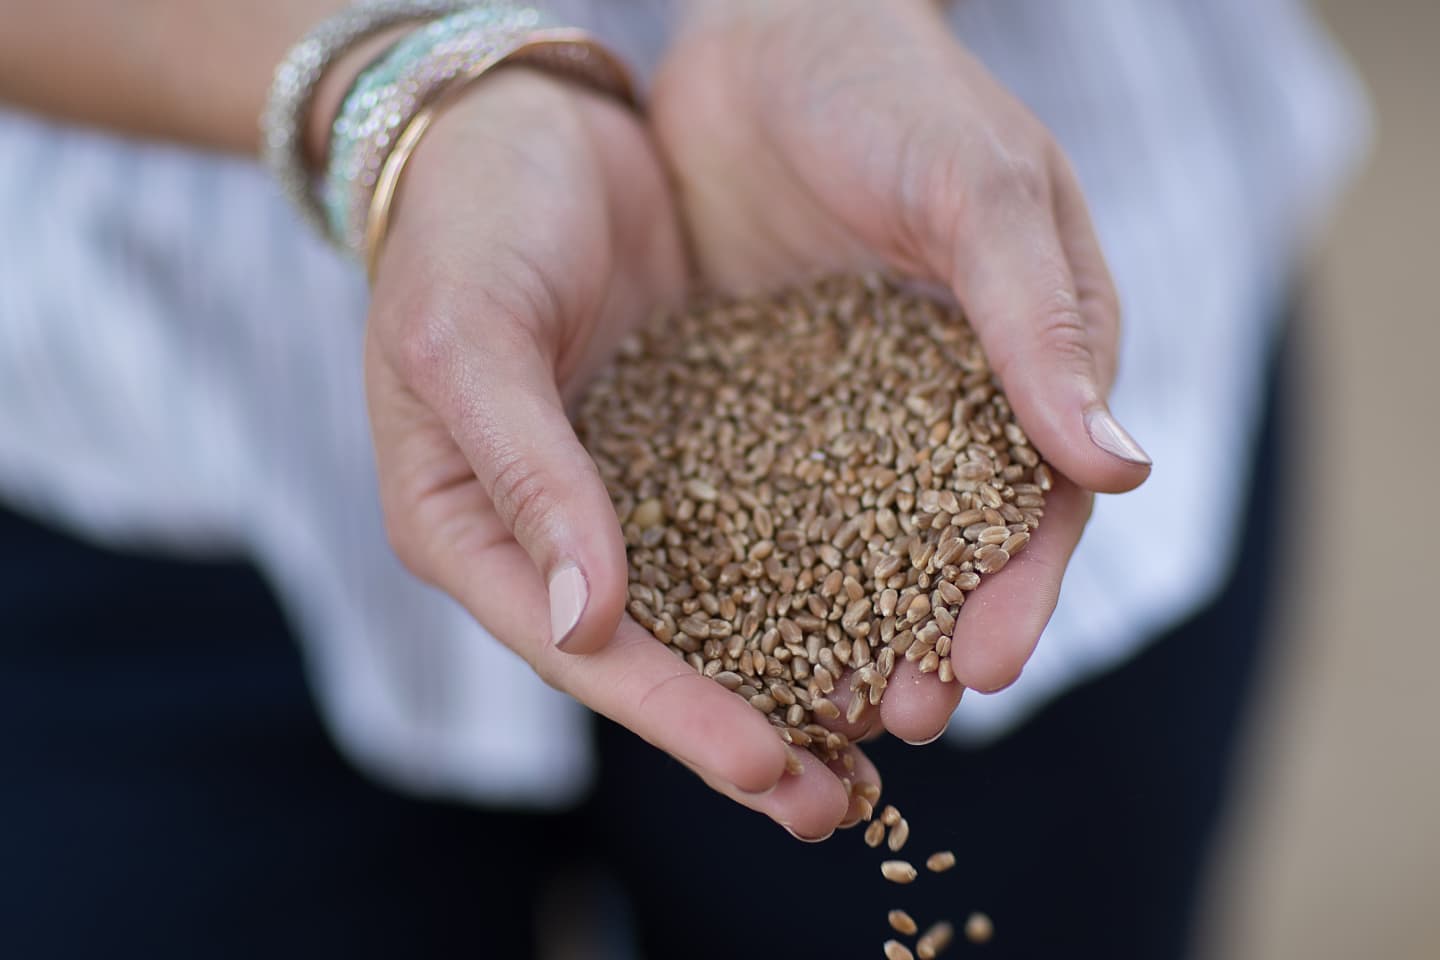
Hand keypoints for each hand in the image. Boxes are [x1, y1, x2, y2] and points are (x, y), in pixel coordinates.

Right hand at [364, 70, 874, 838]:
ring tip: (877, 737)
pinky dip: (810, 573)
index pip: (576, 649)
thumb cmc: (463, 223)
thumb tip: (588, 621)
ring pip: (712, 606)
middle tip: (838, 809)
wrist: (518, 123)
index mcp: (469, 529)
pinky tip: (882, 610)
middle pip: (650, 657)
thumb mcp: (471, 340)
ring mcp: (622, 491)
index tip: (767, 766)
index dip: (669, 713)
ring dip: (788, 673)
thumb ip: (527, 475)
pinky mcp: (686, 442)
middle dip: (742, 732)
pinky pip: (753, 523)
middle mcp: (548, 531)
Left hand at [651, 0, 1152, 741]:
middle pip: (938, 547)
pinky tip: (713, 624)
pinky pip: (752, 495)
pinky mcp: (755, 397)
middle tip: (892, 717)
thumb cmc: (898, 94)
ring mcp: (843, 409)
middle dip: (922, 634)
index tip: (983, 667)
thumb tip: (1121, 470)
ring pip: (844, 542)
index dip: (1017, 589)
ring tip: (808, 704)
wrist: (768, 31)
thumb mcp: (979, 194)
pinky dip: (746, 563)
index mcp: (1022, 362)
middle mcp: (934, 403)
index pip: (1034, 501)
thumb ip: (1039, 326)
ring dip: (834, 625)